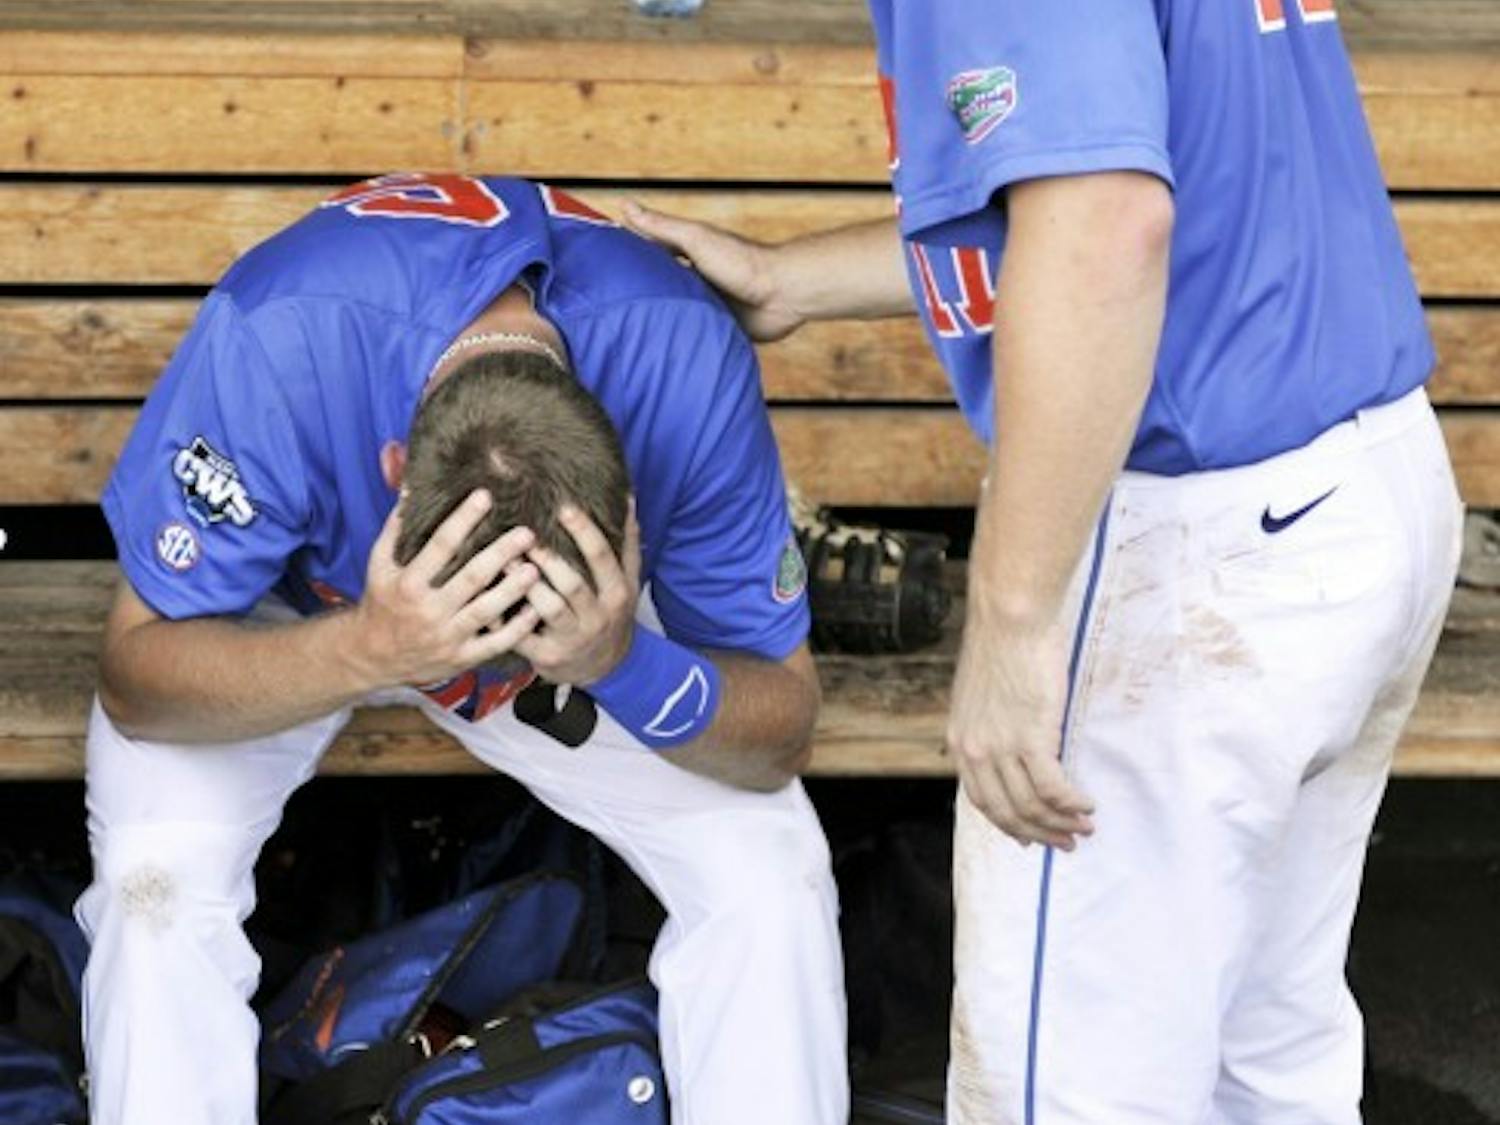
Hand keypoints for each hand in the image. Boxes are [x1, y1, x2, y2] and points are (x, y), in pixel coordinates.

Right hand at [350, 490, 542, 687]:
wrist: (372, 656)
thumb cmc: (383, 601)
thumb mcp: (380, 565)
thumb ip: (396, 528)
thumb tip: (410, 487)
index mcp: (409, 582)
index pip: (440, 546)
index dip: (463, 520)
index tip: (485, 496)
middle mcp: (428, 610)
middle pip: (471, 577)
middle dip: (500, 553)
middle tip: (527, 533)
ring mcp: (446, 636)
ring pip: (486, 611)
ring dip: (512, 589)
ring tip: (535, 568)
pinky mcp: (460, 657)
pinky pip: (494, 644)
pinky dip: (516, 629)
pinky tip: (534, 610)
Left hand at [514, 502, 641, 684]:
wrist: (604, 667)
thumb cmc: (609, 613)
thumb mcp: (626, 582)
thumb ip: (626, 542)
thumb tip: (628, 496)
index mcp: (617, 593)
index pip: (602, 558)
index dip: (585, 532)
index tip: (564, 507)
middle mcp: (597, 616)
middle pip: (573, 584)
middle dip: (548, 559)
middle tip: (525, 535)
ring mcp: (573, 638)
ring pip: (548, 608)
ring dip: (525, 584)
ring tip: (505, 560)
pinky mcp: (548, 656)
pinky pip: (523, 636)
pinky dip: (505, 619)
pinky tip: (489, 599)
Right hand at [622, 201, 803, 341]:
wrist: (781, 294)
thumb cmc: (741, 262)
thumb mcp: (695, 240)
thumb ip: (661, 227)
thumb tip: (624, 204)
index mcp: (687, 257)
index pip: (649, 257)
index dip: (627, 262)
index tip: (597, 270)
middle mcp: (695, 281)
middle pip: (659, 289)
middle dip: (638, 299)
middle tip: (605, 313)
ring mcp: (707, 306)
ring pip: (675, 315)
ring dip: (659, 324)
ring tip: (626, 338)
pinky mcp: (720, 329)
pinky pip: (695, 337)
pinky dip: (682, 343)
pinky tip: (660, 353)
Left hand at [947, 611, 1095, 849]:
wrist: (1009, 617)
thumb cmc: (1002, 644)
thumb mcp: (981, 693)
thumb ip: (989, 723)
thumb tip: (1011, 741)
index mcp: (960, 740)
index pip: (981, 799)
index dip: (1008, 824)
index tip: (1030, 836)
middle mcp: (974, 750)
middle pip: (1006, 812)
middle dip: (1038, 834)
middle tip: (1065, 843)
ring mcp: (1000, 746)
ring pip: (1031, 805)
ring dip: (1061, 823)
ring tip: (1085, 827)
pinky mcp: (1030, 737)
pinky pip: (1053, 788)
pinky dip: (1072, 803)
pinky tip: (1087, 805)